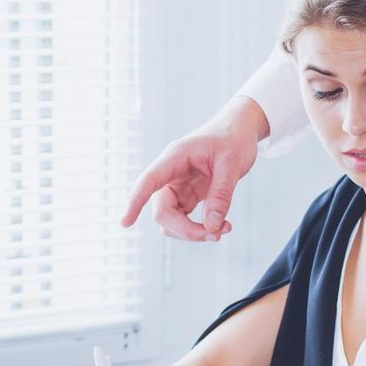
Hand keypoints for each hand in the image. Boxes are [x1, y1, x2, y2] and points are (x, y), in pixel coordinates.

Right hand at [121, 97, 267, 240]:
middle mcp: (171, 175)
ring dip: (193, 232)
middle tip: (216, 235)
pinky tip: (222, 225)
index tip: (124, 223)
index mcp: (175, 158)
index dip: (135, 201)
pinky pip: (185, 220)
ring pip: (172, 220)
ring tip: (224, 229)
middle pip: (163, 211)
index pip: (148, 181)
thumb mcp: (232, 164)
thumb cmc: (233, 139)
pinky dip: (201, 228)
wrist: (241, 131)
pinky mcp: (188, 196)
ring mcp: (178, 187)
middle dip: (185, 229)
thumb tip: (212, 226)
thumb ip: (221, 195)